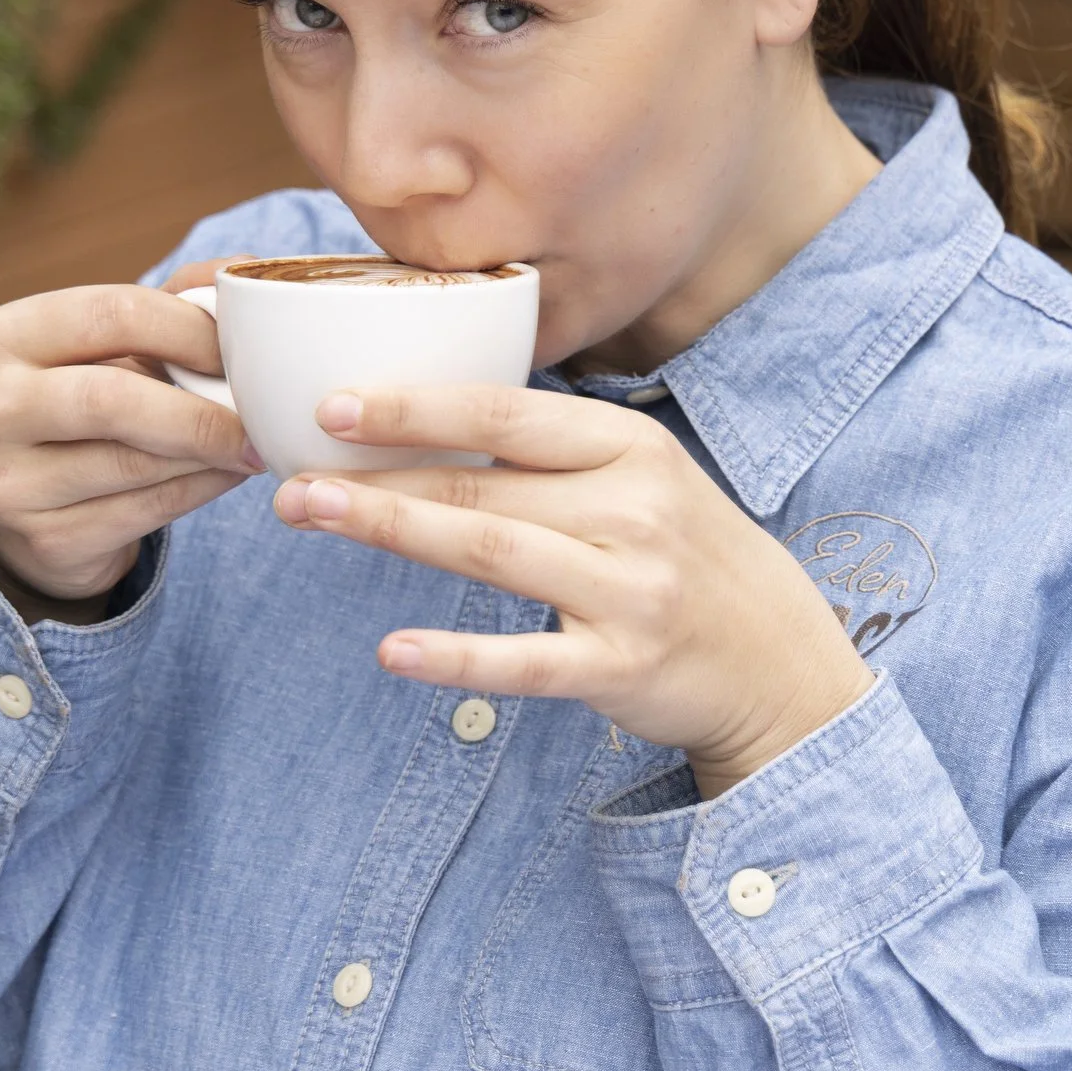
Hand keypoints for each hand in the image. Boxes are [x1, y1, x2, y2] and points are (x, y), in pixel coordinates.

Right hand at [0, 268, 259, 613]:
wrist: (35, 508)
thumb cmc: (90, 405)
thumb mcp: (112, 347)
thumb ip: (172, 304)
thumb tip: (245, 269)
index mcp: (7, 335)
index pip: (113, 314)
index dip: (191, 331)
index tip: (239, 351)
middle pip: (112, 399)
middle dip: (199, 410)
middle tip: (255, 419)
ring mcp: (7, 481)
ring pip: (132, 464)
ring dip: (207, 455)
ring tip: (248, 446)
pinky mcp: (41, 539)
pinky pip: (141, 514)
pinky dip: (197, 492)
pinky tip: (222, 476)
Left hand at [271, 386, 872, 797]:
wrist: (781, 662)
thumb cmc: (688, 557)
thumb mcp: (643, 480)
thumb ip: (553, 455)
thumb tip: (425, 417)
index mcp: (632, 449)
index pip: (509, 413)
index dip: (417, 406)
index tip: (334, 402)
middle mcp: (634, 511)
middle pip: (483, 484)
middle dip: (378, 473)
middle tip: (290, 470)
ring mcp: (630, 592)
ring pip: (491, 554)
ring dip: (392, 532)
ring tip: (312, 516)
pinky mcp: (622, 668)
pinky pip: (527, 662)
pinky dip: (458, 657)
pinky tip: (392, 651)